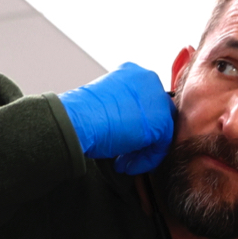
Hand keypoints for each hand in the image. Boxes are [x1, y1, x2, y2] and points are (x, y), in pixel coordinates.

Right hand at [58, 62, 173, 174]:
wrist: (76, 120)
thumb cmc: (82, 114)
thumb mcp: (106, 103)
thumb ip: (125, 108)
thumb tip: (132, 126)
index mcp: (133, 73)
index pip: (147, 102)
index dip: (136, 125)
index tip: (124, 139)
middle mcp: (148, 80)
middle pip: (157, 115)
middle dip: (142, 139)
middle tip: (125, 154)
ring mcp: (157, 99)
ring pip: (161, 131)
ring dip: (142, 151)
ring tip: (123, 163)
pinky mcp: (161, 121)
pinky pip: (161, 146)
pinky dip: (145, 159)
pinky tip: (128, 165)